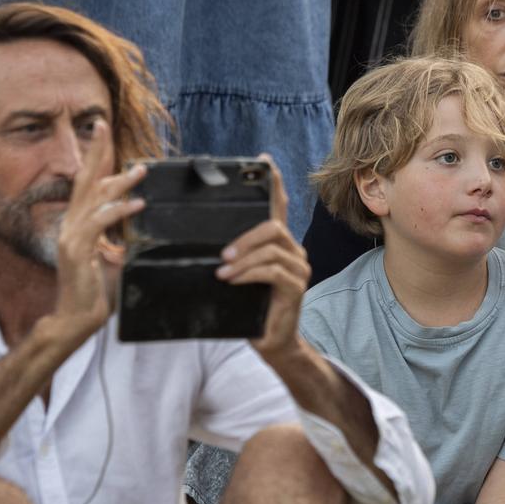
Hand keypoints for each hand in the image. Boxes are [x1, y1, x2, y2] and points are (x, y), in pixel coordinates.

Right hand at [52, 136, 145, 342]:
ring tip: (141, 170)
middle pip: (84, 180)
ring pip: (93, 199)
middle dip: (95, 152)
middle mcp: (70, 224)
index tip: (103, 134)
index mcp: (77, 223)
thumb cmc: (94, 290)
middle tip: (103, 125)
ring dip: (118, 182)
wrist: (75, 317)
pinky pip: (100, 224)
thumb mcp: (109, 257)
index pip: (86, 183)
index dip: (94, 158)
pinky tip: (137, 204)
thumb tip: (132, 223)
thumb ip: (116, 238)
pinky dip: (119, 211)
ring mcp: (70, 236)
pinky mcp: (76, 250)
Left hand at [215, 156, 310, 356]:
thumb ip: (232, 258)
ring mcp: (299, 268)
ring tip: (223, 272)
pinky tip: (233, 281)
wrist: (270, 342)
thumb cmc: (250, 309)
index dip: (274, 183)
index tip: (264, 161)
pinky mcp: (296, 287)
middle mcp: (294, 251)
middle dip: (245, 237)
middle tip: (223, 254)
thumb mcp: (238, 277)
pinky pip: (272, 271)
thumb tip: (206, 245)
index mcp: (279, 244)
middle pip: (273, 227)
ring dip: (243, 259)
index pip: (279, 207)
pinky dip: (249, 274)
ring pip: (271, 249)